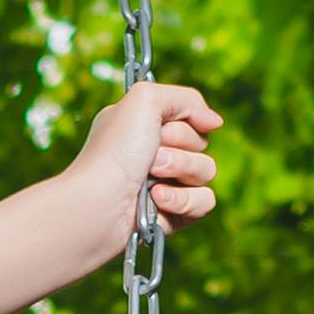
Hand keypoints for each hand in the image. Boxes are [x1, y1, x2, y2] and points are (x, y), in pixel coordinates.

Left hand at [70, 81, 221, 253]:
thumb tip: (215, 122)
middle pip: (202, 144)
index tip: (161, 129)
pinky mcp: (172, 215)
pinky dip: (182, 202)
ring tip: (150, 182)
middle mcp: (157, 154)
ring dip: (180, 172)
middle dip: (180, 149)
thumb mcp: (145, 100)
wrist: (97, 205)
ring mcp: (166, 185)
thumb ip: (185, 98)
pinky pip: (204, 202)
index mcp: (148, 127)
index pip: (192, 118)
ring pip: (207, 172)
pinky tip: (156, 203)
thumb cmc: (114, 152)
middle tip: (151, 157)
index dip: (183, 123)